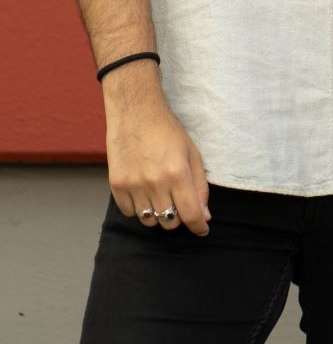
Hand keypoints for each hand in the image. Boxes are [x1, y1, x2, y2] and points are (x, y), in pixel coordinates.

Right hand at [103, 64, 209, 235]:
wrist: (135, 113)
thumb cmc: (168, 131)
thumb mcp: (192, 153)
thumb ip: (200, 185)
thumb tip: (204, 216)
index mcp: (177, 173)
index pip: (191, 214)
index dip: (199, 227)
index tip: (202, 230)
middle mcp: (154, 182)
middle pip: (170, 222)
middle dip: (179, 217)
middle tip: (179, 203)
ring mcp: (133, 185)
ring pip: (149, 221)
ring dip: (159, 214)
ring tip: (161, 195)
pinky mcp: (116, 186)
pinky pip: (130, 213)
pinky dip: (139, 208)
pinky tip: (144, 191)